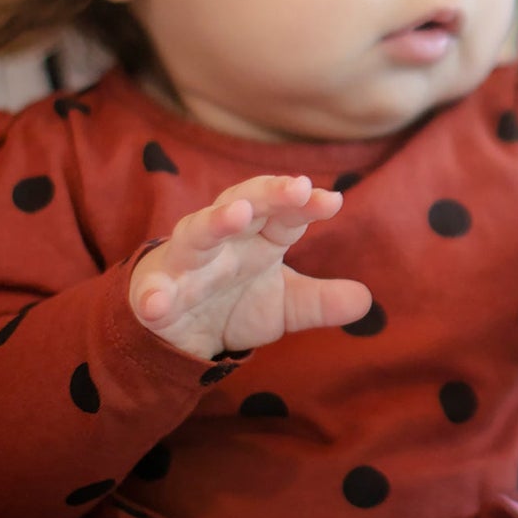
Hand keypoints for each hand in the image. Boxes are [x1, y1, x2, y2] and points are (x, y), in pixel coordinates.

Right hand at [129, 174, 370, 358]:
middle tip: (297, 186)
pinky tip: (157, 303)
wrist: (180, 331)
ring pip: (199, 233)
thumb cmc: (236, 301)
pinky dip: (153, 295)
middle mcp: (223, 238)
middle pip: (245, 203)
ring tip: (238, 215)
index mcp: (259, 235)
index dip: (307, 204)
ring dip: (216, 222)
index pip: (286, 212)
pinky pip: (152, 291)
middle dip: (269, 193)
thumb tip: (365, 300)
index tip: (334, 201)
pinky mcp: (155, 292)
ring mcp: (186, 261)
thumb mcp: (286, 305)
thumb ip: (321, 301)